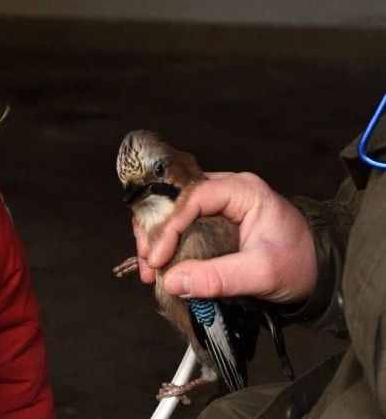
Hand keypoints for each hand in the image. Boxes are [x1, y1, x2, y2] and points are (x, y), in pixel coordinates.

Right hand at [134, 172, 316, 303]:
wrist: (321, 274)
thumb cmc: (300, 265)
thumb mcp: (261, 273)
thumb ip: (218, 277)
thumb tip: (173, 281)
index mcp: (242, 190)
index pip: (191, 198)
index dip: (168, 227)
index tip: (157, 258)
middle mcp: (226, 189)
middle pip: (174, 200)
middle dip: (155, 231)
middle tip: (148, 263)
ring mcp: (218, 204)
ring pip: (172, 211)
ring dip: (156, 237)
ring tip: (150, 267)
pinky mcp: (213, 220)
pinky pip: (180, 224)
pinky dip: (166, 242)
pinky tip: (159, 263)